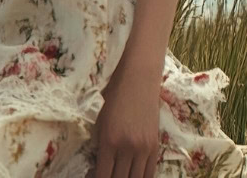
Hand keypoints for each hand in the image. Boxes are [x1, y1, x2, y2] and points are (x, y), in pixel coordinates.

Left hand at [93, 58, 160, 177]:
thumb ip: (99, 144)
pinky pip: (149, 173)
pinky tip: (131, 174)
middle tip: (104, 174)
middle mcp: (127, 148)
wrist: (138, 78)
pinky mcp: (155, 145)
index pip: (102, 177)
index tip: (92, 177)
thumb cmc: (113, 94)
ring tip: (118, 174)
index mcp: (109, 140)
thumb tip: (97, 166)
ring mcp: (143, 148)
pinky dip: (140, 177)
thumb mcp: (100, 119)